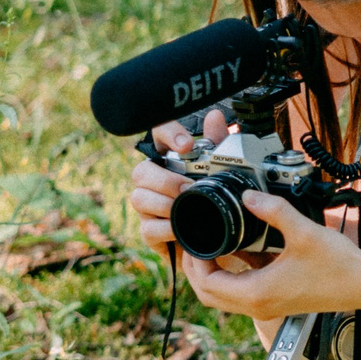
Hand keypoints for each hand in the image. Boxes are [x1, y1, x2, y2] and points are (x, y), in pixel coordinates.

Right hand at [128, 109, 231, 258]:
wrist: (218, 242)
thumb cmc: (213, 201)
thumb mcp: (221, 173)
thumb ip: (218, 144)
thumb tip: (214, 117)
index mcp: (170, 160)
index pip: (158, 134)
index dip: (168, 134)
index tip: (187, 145)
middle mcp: (154, 180)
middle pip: (141, 170)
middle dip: (165, 180)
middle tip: (188, 188)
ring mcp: (148, 207)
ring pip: (139, 198)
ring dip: (164, 204)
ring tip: (184, 207)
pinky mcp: (150, 231)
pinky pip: (148, 228)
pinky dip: (165, 228)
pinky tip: (179, 228)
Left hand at [185, 192, 360, 319]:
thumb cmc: (338, 265)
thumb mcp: (302, 231)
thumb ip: (272, 210)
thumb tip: (248, 195)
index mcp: (258, 293)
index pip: (207, 284)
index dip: (194, 262)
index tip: (194, 240)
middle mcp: (258, 306)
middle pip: (208, 295)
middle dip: (196, 271)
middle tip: (196, 244)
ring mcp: (266, 306)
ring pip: (223, 298)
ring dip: (212, 275)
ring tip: (211, 247)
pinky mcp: (275, 302)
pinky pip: (240, 294)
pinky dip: (231, 277)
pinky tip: (239, 252)